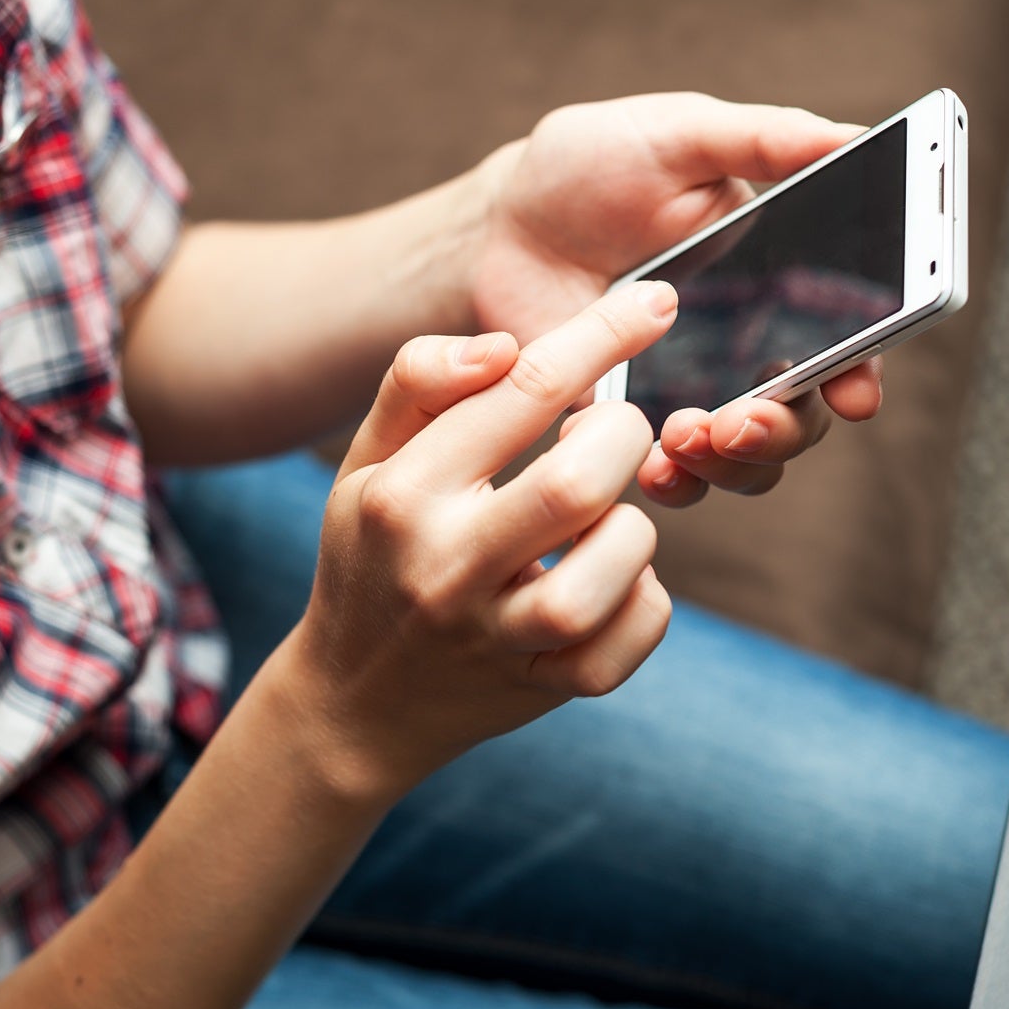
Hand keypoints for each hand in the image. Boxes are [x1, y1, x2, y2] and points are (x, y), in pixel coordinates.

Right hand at [274, 283, 676, 803]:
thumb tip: (505, 346)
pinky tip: (610, 584)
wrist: (353, 705)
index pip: (520, 390)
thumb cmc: (373, 558)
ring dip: (632, 529)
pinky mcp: (541, 689)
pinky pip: (633, 636)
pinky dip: (644, 602)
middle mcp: (446, 565)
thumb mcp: (366, 464)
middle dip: (622, 438)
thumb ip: (419, 385)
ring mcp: (496, 637)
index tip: (655, 303)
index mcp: (404, 494)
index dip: (602, 334)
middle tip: (612, 436)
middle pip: (578, 481)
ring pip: (616, 564)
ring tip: (602, 523)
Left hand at [468, 93, 879, 503]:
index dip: (860, 373)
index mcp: (777, 281)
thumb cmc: (588, 167)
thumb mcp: (676, 135)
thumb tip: (851, 136)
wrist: (497, 223)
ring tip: (683, 437)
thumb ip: (761, 138)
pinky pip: (667, 477)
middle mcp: (745, 348)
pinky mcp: (627, 424)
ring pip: (745, 463)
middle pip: (802, 418)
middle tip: (739, 419)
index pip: (846, 340)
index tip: (854, 392)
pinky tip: (645, 463)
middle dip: (783, 430)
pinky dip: (669, 481)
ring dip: (732, 466)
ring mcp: (688, 393)